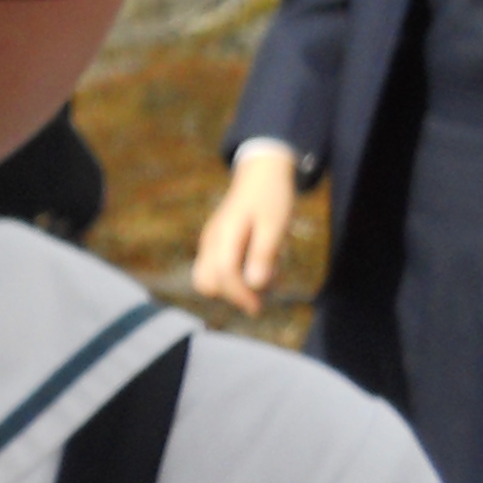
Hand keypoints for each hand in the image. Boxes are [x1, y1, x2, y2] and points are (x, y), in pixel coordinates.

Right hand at [191, 142, 297, 312]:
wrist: (262, 173)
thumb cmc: (272, 198)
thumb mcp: (275, 224)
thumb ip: (264, 254)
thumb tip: (255, 285)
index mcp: (225, 234)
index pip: (224, 275)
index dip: (240, 295)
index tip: (257, 308)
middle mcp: (211, 240)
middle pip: (206, 282)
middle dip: (232, 293)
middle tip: (263, 290)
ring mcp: (209, 241)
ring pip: (207, 277)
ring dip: (232, 285)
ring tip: (264, 273)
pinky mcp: (214, 242)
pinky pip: (216, 267)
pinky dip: (234, 274)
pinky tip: (259, 262)